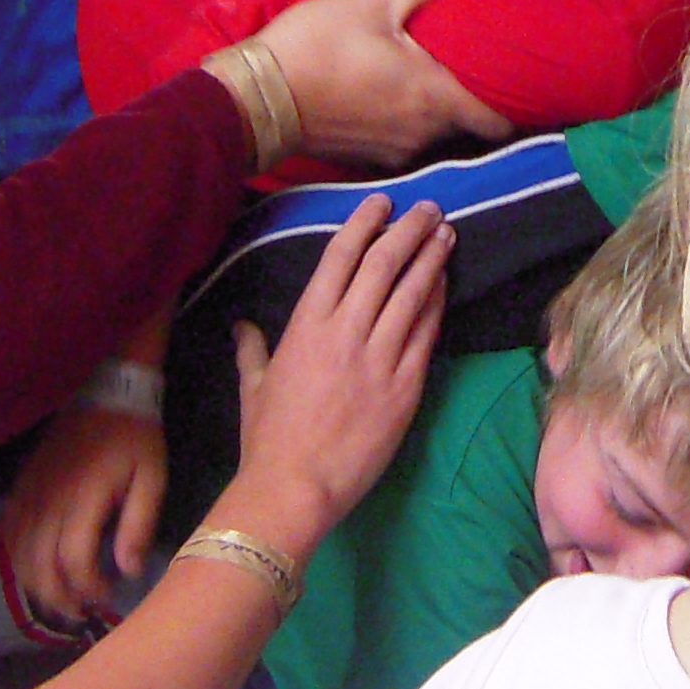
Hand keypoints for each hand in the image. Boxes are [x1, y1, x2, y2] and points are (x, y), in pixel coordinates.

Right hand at [0, 410, 167, 621]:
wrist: (107, 394)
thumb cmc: (135, 439)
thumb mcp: (152, 479)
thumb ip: (139, 525)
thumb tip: (128, 570)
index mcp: (85, 497)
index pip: (74, 559)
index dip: (88, 587)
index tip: (106, 596)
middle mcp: (50, 499)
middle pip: (40, 564)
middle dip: (59, 597)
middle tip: (80, 611)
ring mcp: (30, 493)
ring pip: (19, 553)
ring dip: (36, 585)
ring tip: (59, 600)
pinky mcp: (21, 487)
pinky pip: (8, 532)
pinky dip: (17, 558)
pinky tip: (32, 571)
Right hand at [218, 196, 451, 555]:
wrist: (296, 486)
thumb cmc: (267, 438)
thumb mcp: (253, 386)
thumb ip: (252, 349)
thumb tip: (242, 325)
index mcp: (306, 325)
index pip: (340, 257)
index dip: (364, 223)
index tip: (382, 202)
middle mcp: (345, 331)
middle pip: (385, 264)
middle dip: (409, 230)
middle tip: (429, 210)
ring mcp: (380, 358)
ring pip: (413, 293)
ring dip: (432, 259)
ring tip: (447, 235)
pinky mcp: (406, 386)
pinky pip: (427, 334)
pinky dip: (437, 305)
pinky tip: (445, 287)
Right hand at [239, 0, 511, 167]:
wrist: (253, 99)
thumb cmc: (315, 46)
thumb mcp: (372, 0)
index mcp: (434, 99)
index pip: (500, 123)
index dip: (517, 104)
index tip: (522, 79)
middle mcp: (422, 134)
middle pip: (470, 126)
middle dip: (477, 98)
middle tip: (480, 64)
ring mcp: (393, 151)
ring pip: (436, 133)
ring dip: (439, 108)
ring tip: (436, 72)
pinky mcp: (366, 156)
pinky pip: (404, 139)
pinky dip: (408, 119)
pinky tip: (394, 91)